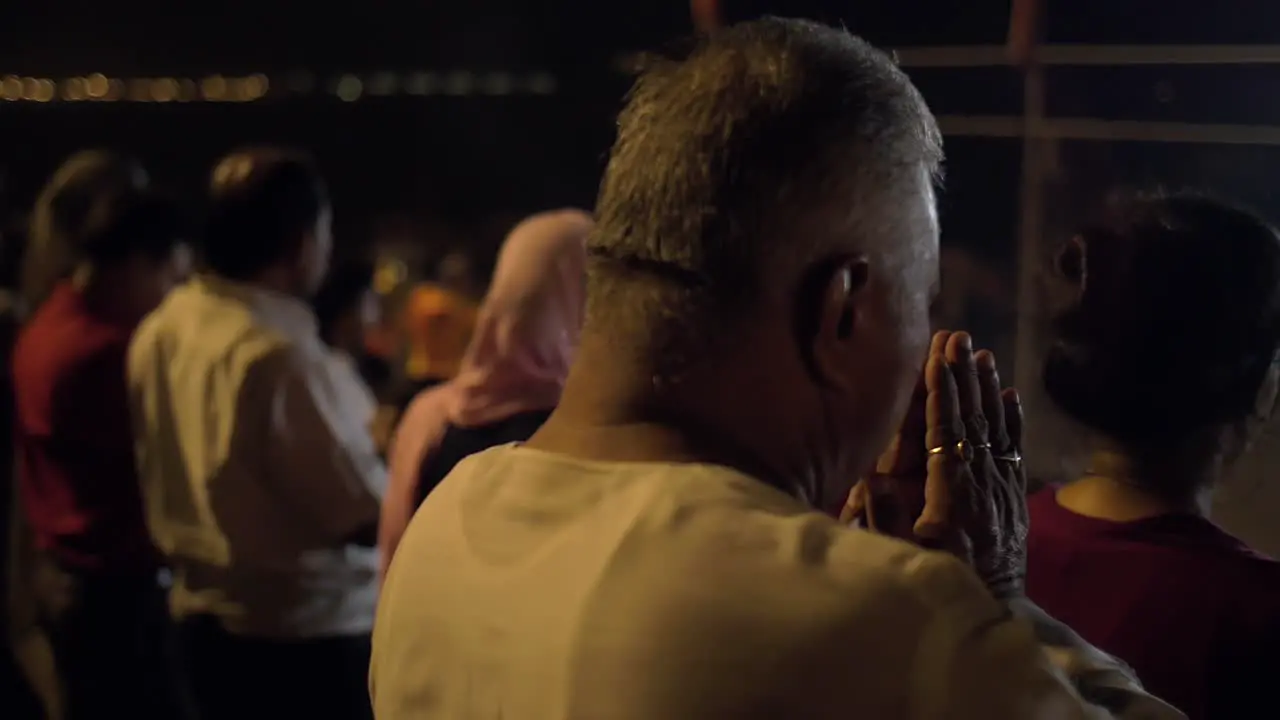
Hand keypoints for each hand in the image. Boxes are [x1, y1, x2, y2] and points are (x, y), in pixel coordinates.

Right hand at [842, 331, 1028, 599]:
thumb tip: (871, 480)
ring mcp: (1003, 492)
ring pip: (997, 430)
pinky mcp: (1015, 501)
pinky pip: (1015, 452)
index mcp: (954, 495)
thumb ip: (888, 520)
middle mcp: (983, 486)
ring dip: (989, 390)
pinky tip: (1011, 396)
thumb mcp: (908, 558)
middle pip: (974, 421)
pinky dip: (1013, 422)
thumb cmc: (942, 584)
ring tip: (984, 354)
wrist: (994, 615)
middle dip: (964, 378)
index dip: (941, 394)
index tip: (937, 358)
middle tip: (959, 339)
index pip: (947, 433)